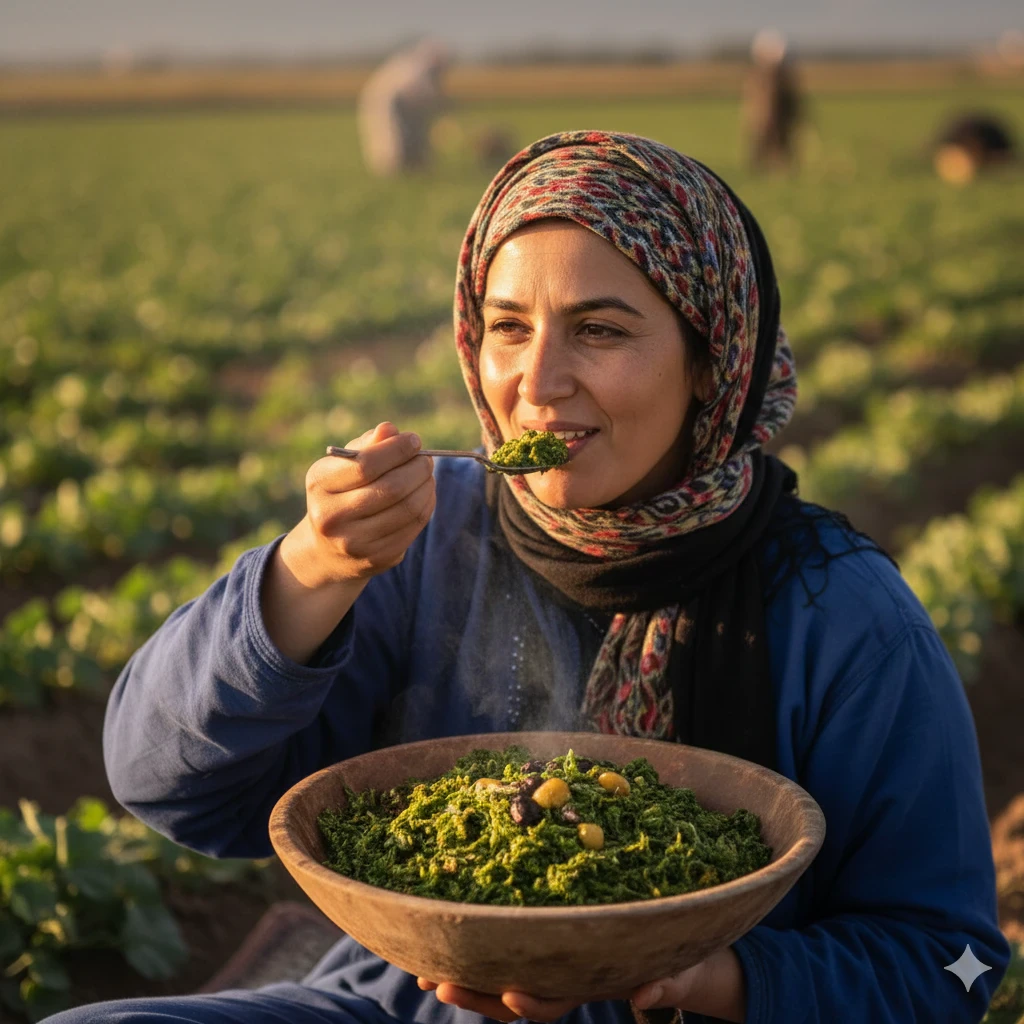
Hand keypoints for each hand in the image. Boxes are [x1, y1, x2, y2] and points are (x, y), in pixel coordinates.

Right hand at [260, 421, 434, 663]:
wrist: (328, 549)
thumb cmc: (342, 492)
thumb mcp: (344, 465)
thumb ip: (368, 445)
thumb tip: (390, 430)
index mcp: (320, 484)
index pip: (366, 464)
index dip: (397, 450)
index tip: (414, 440)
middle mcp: (332, 516)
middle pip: (391, 488)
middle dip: (418, 468)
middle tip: (426, 459)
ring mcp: (354, 542)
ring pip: (408, 509)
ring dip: (426, 487)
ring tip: (427, 475)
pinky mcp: (376, 558)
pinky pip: (413, 527)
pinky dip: (427, 506)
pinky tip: (425, 494)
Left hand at [417, 945, 745, 1022]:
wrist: (683, 957)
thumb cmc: (685, 962)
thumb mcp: (683, 971)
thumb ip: (667, 981)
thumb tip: (650, 991)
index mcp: (594, 982)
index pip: (557, 999)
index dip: (532, 1001)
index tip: (509, 995)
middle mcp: (567, 975)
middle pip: (515, 992)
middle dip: (477, 992)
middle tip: (437, 982)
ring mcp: (555, 960)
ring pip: (503, 974)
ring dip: (466, 972)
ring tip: (425, 967)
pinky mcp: (550, 939)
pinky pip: (508, 947)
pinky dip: (479, 943)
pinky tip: (446, 932)